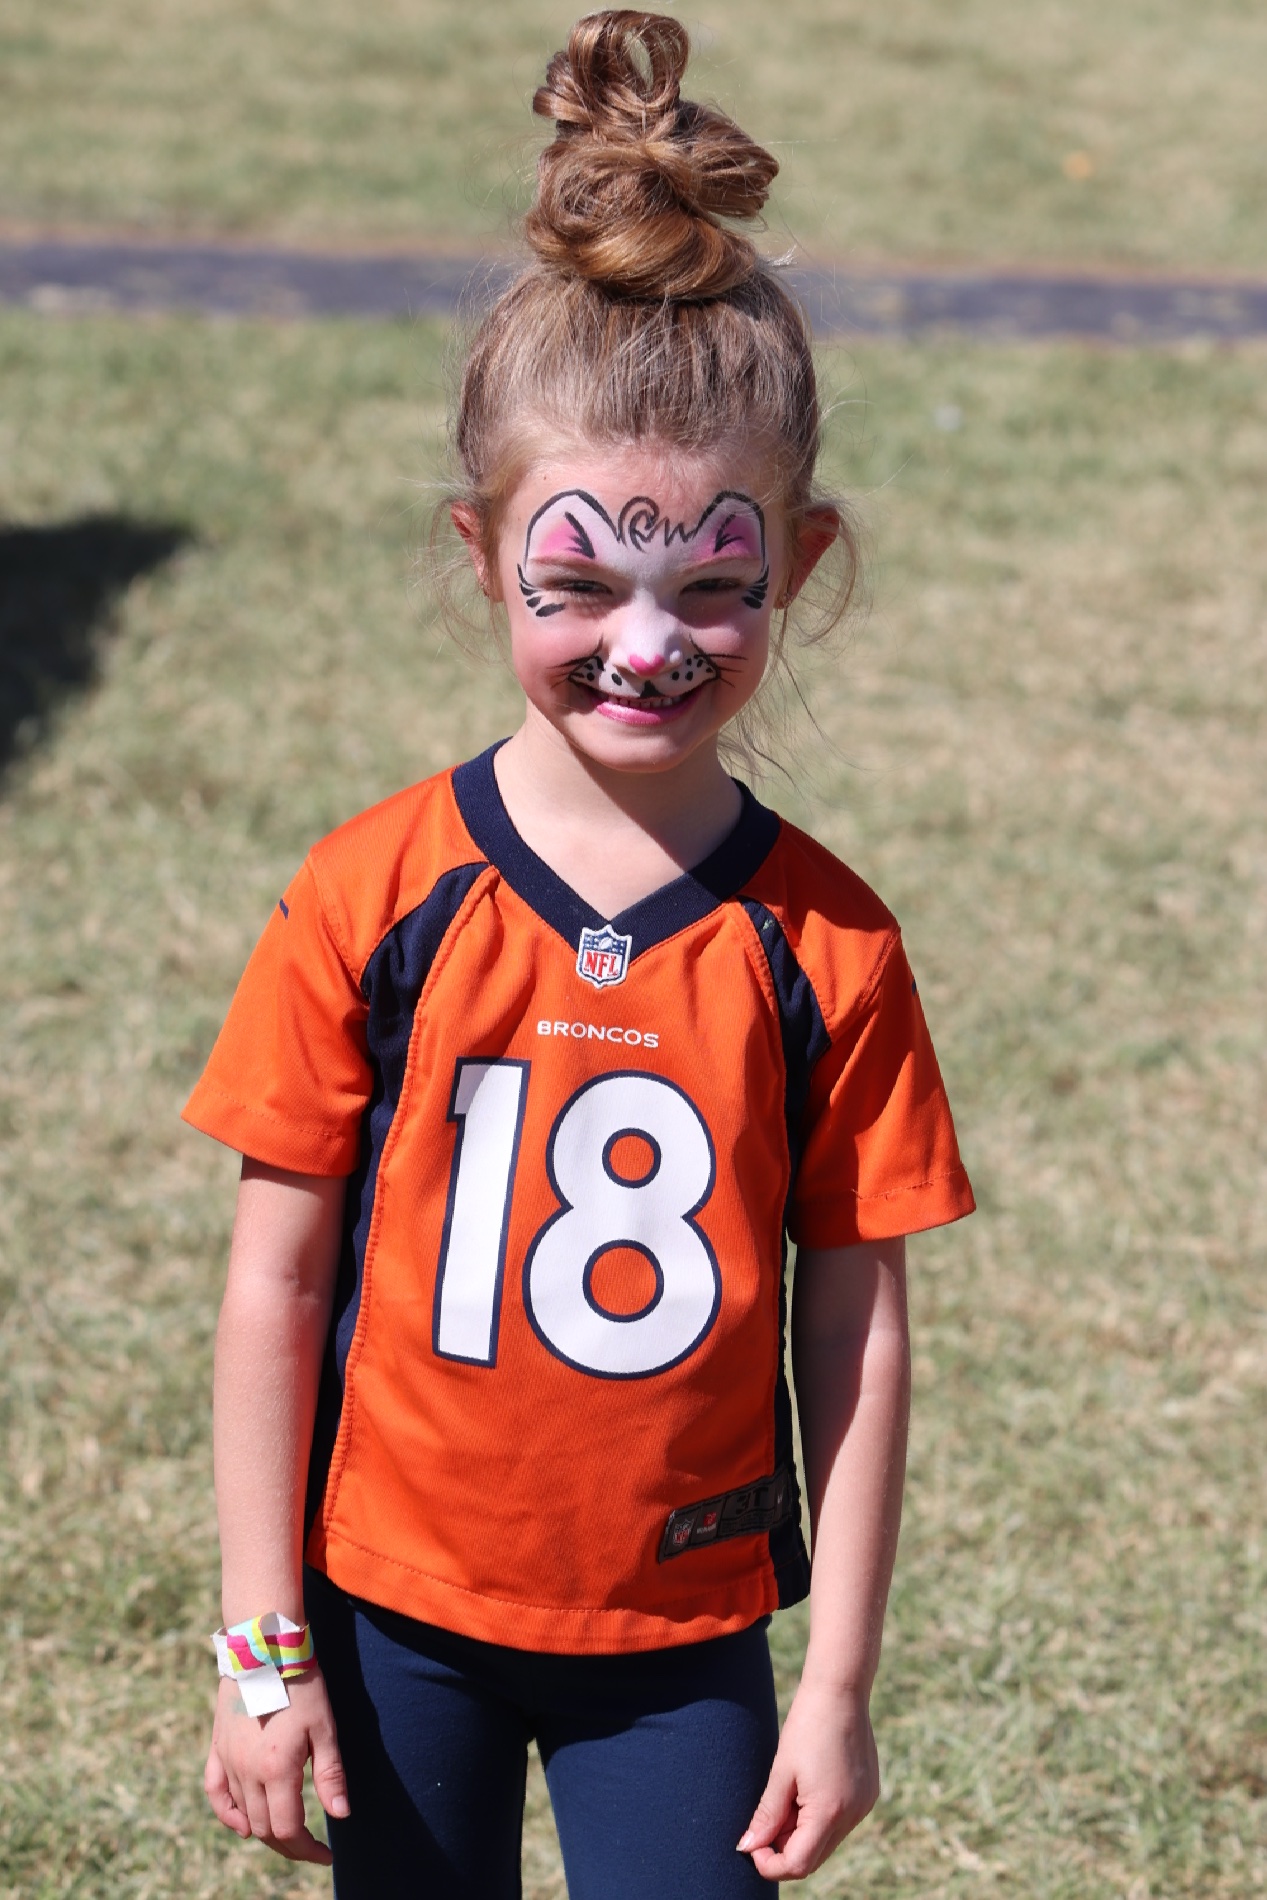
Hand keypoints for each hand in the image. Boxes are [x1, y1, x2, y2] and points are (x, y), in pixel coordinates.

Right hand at [205, 1668, 349, 1863]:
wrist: (265, 1648)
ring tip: (288, 1834)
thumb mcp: (324, 1728)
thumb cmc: (301, 1685)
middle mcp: (247, 1772)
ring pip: (242, 1815)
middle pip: (265, 1829)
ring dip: (264, 1831)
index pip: (288, 1829)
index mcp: (277, 1770)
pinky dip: (227, 1814)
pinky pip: (215, 1793)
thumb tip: (340, 1816)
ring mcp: (228, 1761)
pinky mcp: (217, 1748)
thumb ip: (330, 1775)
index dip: (308, 1850)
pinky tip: (242, 1824)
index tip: (326, 1855)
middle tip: (311, 1846)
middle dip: (289, 1844)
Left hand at [737, 1680, 879, 1881]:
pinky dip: (819, 1818)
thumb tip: (748, 1847)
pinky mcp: (868, 1794)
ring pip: (827, 1841)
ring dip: (801, 1833)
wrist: (840, 1690)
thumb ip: (766, 1815)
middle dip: (784, 1848)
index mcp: (829, 1812)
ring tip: (786, 1795)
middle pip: (814, 1857)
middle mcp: (853, 1815)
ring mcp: (864, 1806)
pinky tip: (806, 1788)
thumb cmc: (806, 1726)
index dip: (770, 1864)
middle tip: (764, 1821)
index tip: (751, 1847)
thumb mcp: (781, 1771)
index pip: (798, 1864)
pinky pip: (840, 1822)